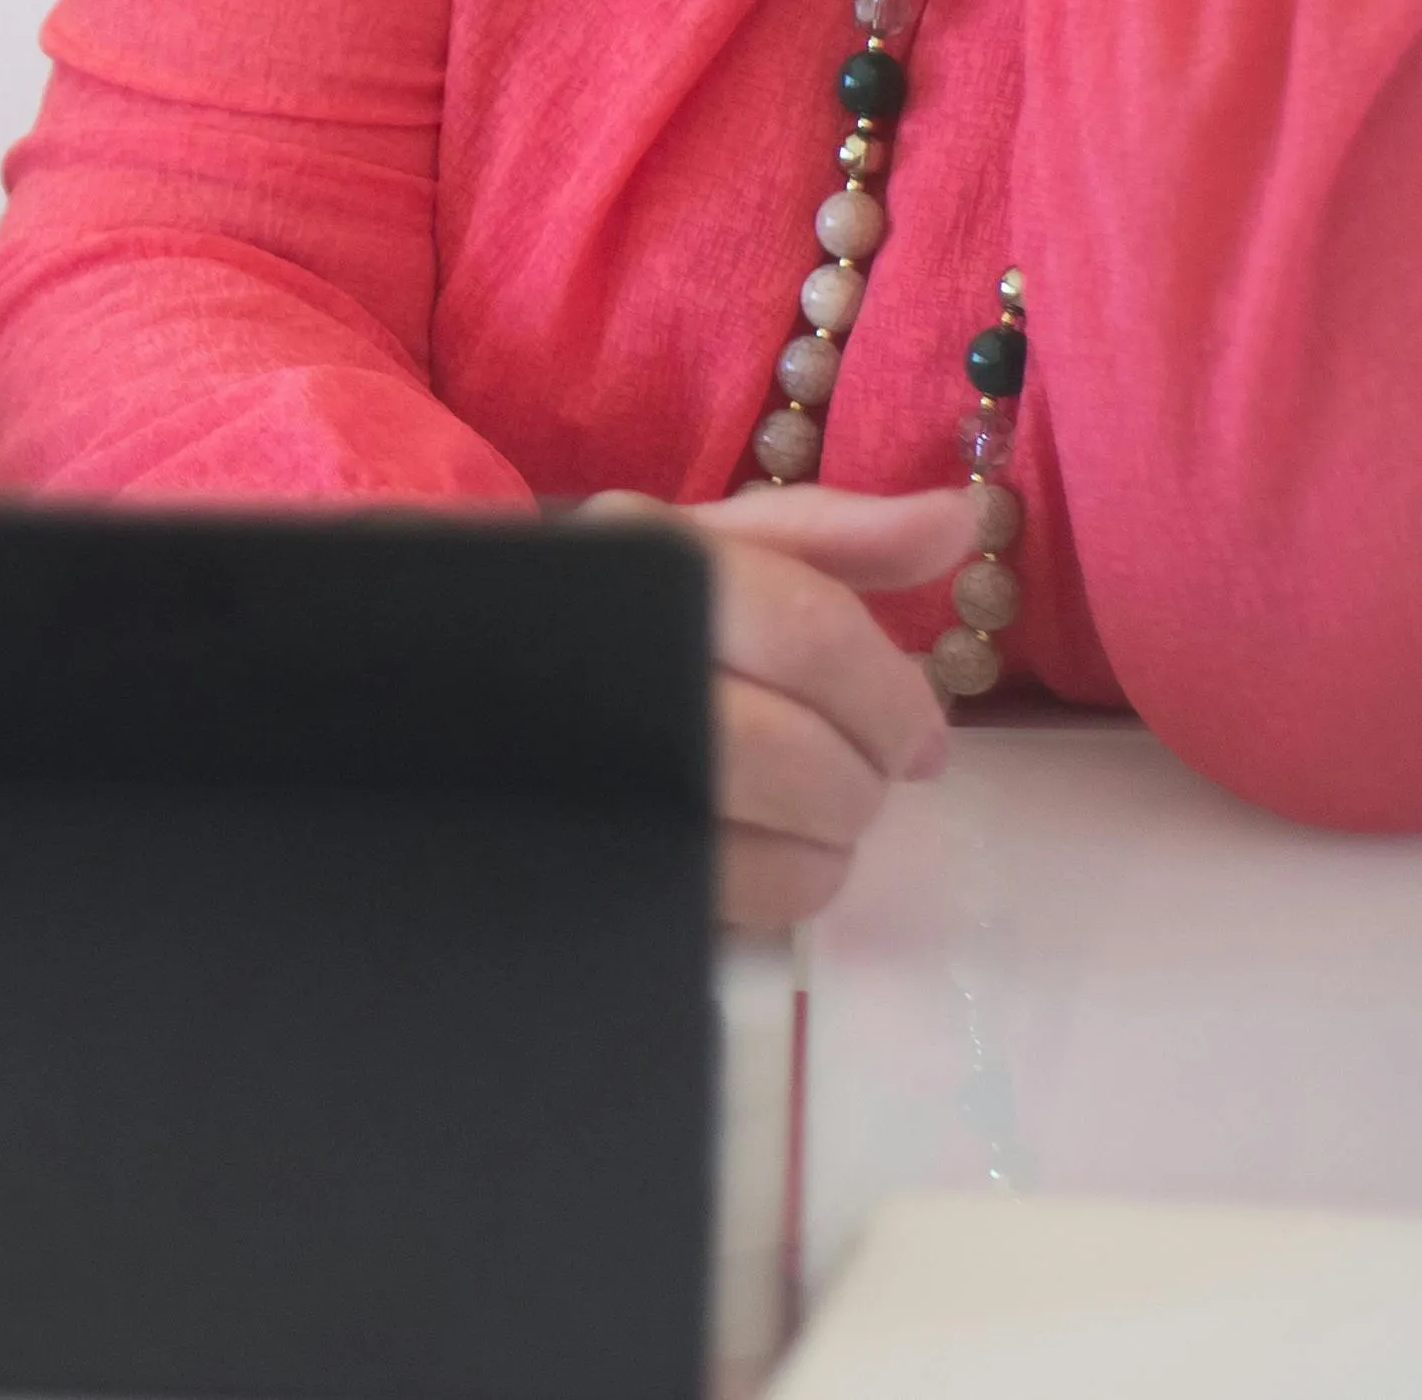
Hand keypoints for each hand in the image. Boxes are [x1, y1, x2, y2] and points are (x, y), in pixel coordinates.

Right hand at [592, 481, 986, 929]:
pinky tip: (774, 852)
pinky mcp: (601, 856)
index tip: (925, 740)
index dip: (893, 698)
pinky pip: (734, 900)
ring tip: (821, 815)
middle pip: (800, 754)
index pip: (811, 635)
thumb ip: (835, 533)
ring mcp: (604, 774)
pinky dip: (786, 886)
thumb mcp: (704, 543)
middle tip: (871, 776)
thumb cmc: (609, 601)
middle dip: (865, 778)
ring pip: (772, 841)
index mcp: (659, 572)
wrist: (461, 667)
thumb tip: (960, 522)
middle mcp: (626, 667)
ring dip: (832, 840)